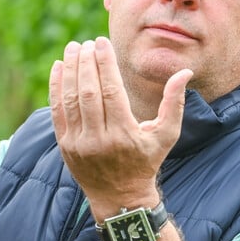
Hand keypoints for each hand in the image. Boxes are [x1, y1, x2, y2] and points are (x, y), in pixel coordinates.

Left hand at [48, 37, 190, 215]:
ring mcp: (79, 143)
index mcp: (125, 134)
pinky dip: (56, 88)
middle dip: (85, 63)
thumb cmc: (146, 162)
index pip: (111, 90)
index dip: (104, 63)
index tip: (101, 42)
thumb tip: (184, 72)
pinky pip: (56, 111)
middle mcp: (99, 139)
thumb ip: (174, 103)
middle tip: (86, 43)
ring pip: (70, 99)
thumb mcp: (166, 135)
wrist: (119, 198)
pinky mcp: (64, 145)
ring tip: (72, 48)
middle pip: (88, 92)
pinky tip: (57, 68)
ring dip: (69, 70)